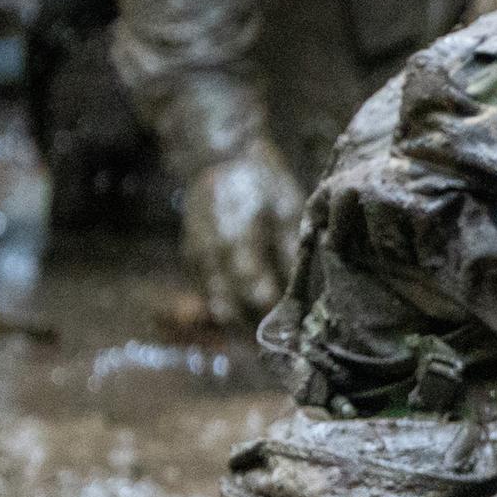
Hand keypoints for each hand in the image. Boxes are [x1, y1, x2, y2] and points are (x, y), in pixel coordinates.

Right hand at [182, 138, 304, 328]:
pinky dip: (226, 303)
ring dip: (238, 319)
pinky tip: (249, 307)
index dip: (274, 311)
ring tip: (268, 327)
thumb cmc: (263, 184)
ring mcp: (197, 258)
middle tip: (282, 335)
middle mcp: (211, 254)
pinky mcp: (191, 259)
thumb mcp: (287, 208)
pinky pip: (207, 292)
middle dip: (254, 324)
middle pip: (229, 307)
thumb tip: (306, 285)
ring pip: (215, 304)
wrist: (220, 161)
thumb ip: (291, 248)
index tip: (296, 325)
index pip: (254, 290)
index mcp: (238, 240)